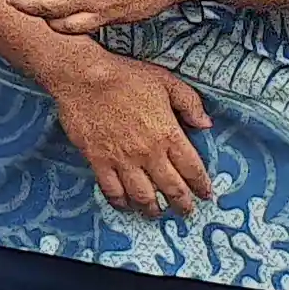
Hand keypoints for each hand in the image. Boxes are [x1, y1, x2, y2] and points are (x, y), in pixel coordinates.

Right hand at [40, 44, 215, 216]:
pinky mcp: (98, 161)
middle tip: (186, 212)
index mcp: (168, 134)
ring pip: (143, 196)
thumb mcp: (165, 82)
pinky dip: (121, 202)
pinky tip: (125, 205)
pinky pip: (112, 190)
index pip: (192, 169)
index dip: (202, 186)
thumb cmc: (124, 76)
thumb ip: (189, 103)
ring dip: (153, 209)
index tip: (206, 194)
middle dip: (183, 205)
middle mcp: (148, 153)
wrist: (82, 77)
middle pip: (172, 188)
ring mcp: (122, 160)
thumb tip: (206, 124)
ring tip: (156, 213)